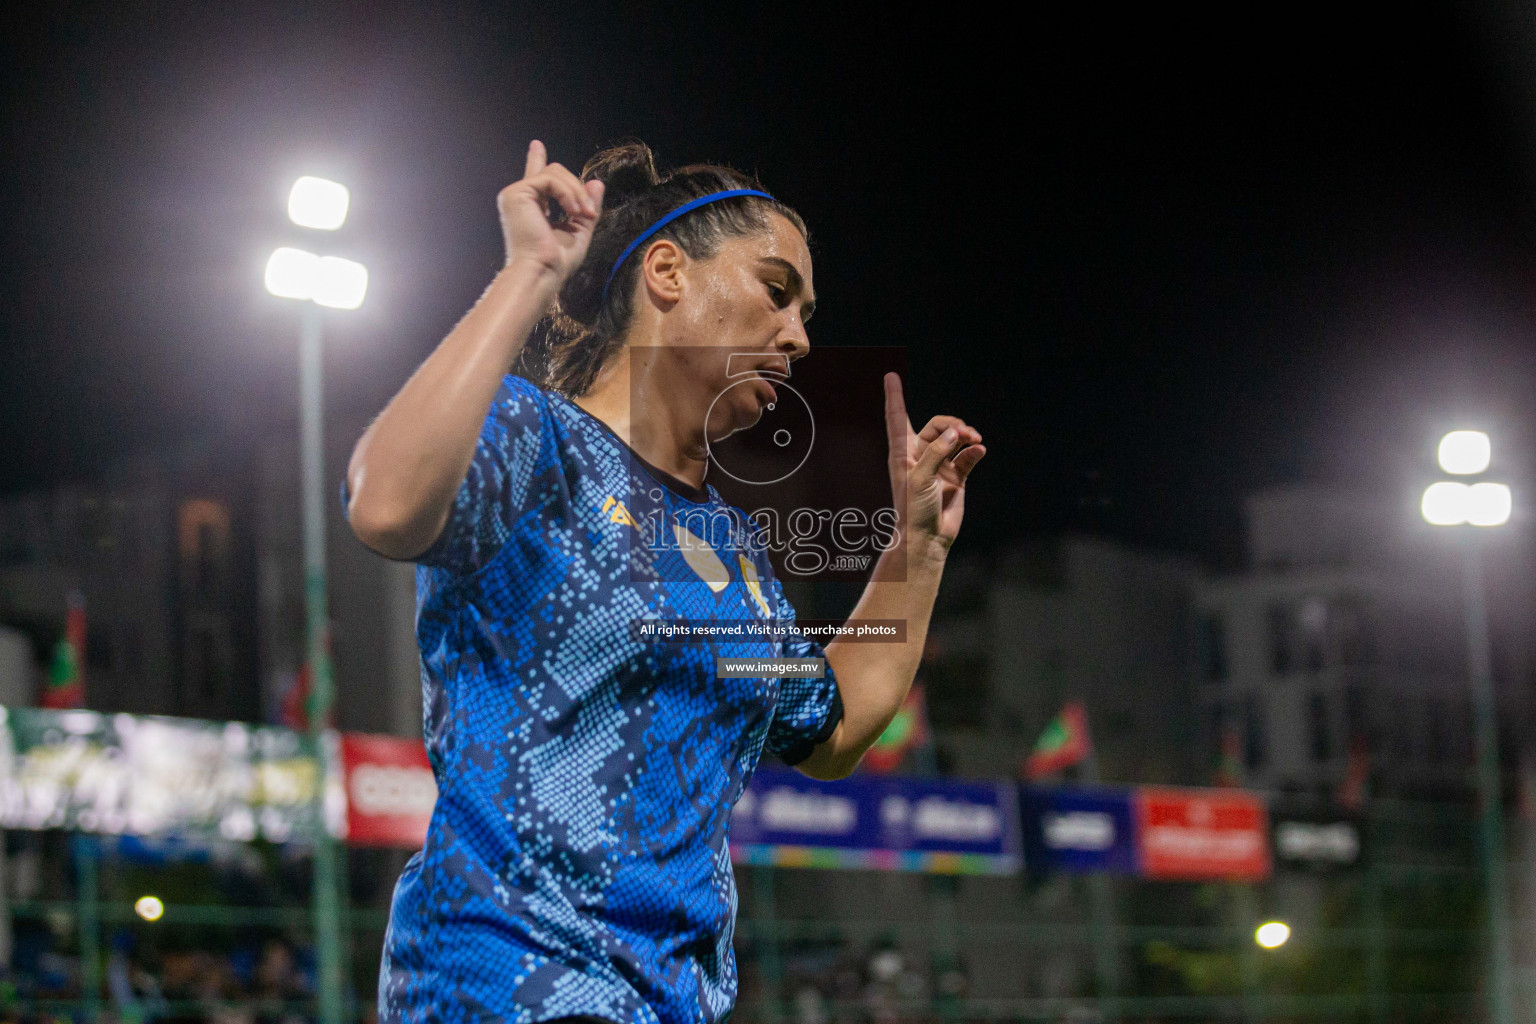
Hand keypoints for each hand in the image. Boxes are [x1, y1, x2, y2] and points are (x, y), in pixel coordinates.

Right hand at [498, 139, 605, 278]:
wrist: (541, 272)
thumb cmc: (556, 261)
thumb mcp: (579, 230)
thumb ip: (587, 206)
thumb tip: (597, 182)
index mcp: (530, 208)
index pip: (535, 178)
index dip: (536, 160)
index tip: (536, 145)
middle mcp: (520, 199)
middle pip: (555, 173)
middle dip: (577, 189)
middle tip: (589, 213)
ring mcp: (515, 195)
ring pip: (555, 172)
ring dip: (576, 192)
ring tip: (583, 215)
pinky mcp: (516, 193)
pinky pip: (551, 179)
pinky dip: (568, 193)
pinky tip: (574, 211)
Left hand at [883, 372, 984, 555]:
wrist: (927, 538)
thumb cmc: (913, 509)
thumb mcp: (920, 478)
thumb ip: (937, 452)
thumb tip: (955, 434)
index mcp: (903, 453)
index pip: (897, 418)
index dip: (894, 397)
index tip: (890, 376)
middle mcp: (921, 456)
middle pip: (937, 425)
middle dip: (951, 423)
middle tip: (962, 431)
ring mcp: (939, 466)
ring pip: (954, 439)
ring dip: (965, 435)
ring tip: (974, 438)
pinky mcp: (956, 478)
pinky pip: (967, 457)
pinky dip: (973, 451)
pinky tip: (979, 449)